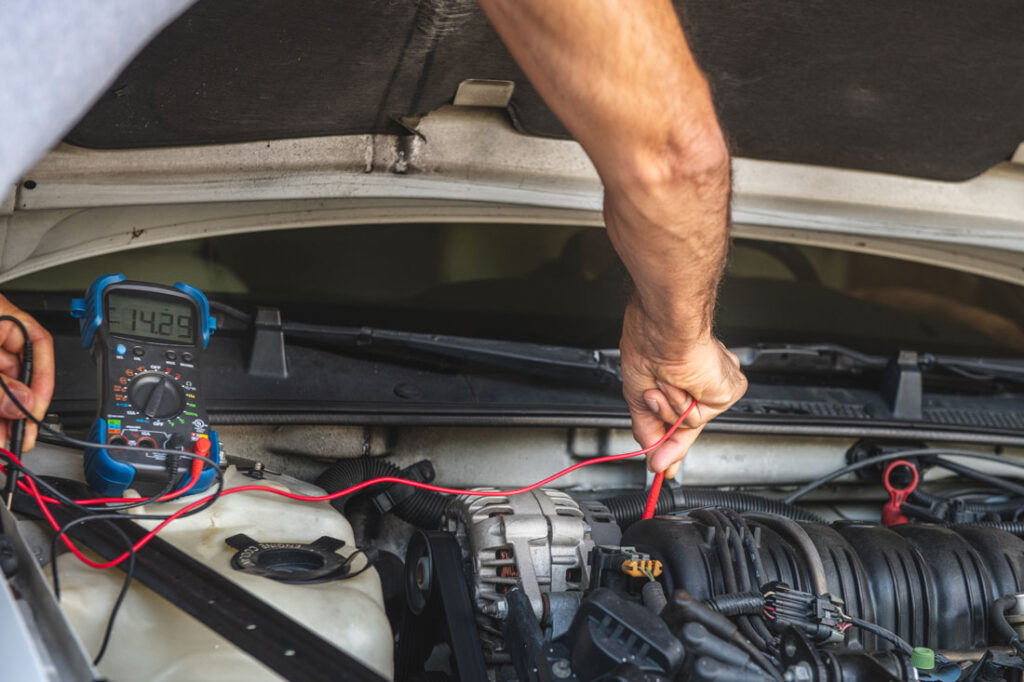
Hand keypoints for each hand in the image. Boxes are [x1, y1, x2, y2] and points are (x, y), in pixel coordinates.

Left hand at [0, 295, 54, 451]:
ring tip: (3, 442)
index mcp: (2, 318)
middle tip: (21, 436)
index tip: (36, 410)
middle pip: (18, 375)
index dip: (43, 381)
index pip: (39, 346)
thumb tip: (22, 400)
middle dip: (19, 410)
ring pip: (0, 390)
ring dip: (2, 419)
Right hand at [620, 300, 746, 477]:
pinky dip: (683, 406)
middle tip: (658, 456)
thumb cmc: (648, 345)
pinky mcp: (728, 390)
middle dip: (670, 438)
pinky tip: (681, 386)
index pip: (679, 418)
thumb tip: (653, 459)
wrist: (663, 333)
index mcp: (683, 376)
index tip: (661, 464)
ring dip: (670, 408)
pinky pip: (700, 417)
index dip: (668, 443)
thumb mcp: (639, 397)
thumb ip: (648, 431)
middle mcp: (703, 381)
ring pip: (691, 422)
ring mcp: (716, 386)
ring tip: (665, 384)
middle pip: (688, 426)